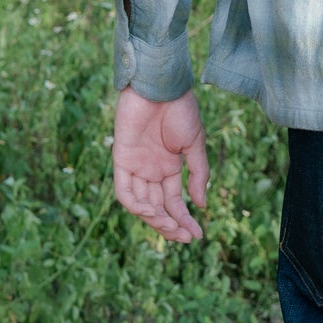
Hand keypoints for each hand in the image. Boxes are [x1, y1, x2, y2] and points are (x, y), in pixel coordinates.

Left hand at [112, 87, 209, 242]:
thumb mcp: (195, 145)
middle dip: (170, 225)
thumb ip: (198, 174)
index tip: (197, 235)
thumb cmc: (180, 110)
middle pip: (157, 207)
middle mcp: (150, 170)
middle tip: (184, 237)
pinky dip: (136, 205)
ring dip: (155, 219)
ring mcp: (135, 165)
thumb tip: (201, 205)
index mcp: (169, 167)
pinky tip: (152, 212)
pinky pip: (124, 191)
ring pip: (141, 204)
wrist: (162, 86)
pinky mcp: (121, 159)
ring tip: (170, 226)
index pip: (173, 202)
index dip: (184, 219)